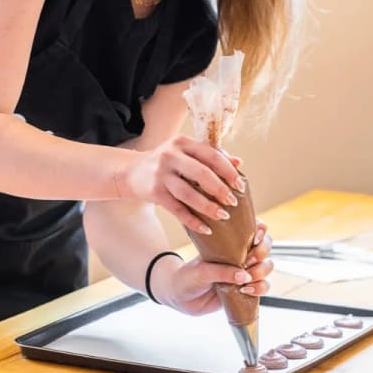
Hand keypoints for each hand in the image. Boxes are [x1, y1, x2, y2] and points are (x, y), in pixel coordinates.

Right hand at [119, 135, 245, 233]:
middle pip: (201, 174)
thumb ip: (210, 156)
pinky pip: (177, 209)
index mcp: (182, 143)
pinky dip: (192, 221)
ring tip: (223, 216)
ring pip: (189, 194)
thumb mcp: (185, 152)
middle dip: (220, 189)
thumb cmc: (166, 163)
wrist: (132, 172)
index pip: (211, 155)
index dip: (228, 171)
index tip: (240, 185)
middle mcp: (170, 156)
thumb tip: (239, 163)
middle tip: (233, 202)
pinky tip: (205, 229)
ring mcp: (160, 174)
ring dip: (208, 207)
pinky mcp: (154, 192)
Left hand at [152, 219, 272, 315]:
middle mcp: (239, 254)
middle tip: (248, 261)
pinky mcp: (246, 288)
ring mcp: (244, 271)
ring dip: (261, 271)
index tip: (254, 238)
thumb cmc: (188, 276)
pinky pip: (263, 286)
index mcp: (228, 242)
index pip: (252, 228)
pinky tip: (246, 291)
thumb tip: (244, 276)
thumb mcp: (201, 271)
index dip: (260, 230)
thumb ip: (221, 272)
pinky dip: (261, 288)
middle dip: (262, 253)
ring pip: (267, 267)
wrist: (181, 297)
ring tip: (246, 279)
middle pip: (265, 246)